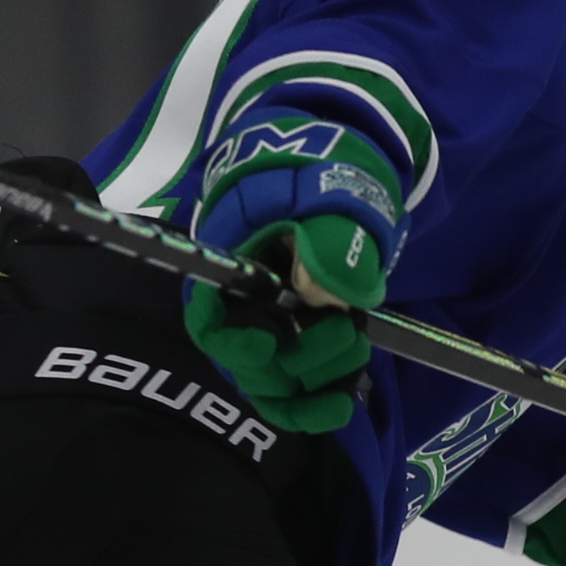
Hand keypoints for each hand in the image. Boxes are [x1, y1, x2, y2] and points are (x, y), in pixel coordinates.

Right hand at [180, 117, 406, 433]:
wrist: (342, 166)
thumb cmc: (320, 171)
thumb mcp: (327, 192)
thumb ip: (327, 237)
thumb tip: (322, 292)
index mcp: (231, 260)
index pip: (209, 314)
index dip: (232, 342)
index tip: (268, 346)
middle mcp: (242, 300)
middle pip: (247, 358)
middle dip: (297, 360)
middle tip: (344, 333)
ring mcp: (270, 321)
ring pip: (275, 378)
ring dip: (315, 378)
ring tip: (356, 349)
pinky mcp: (298, 336)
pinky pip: (296, 383)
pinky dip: (317, 397)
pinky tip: (344, 398)